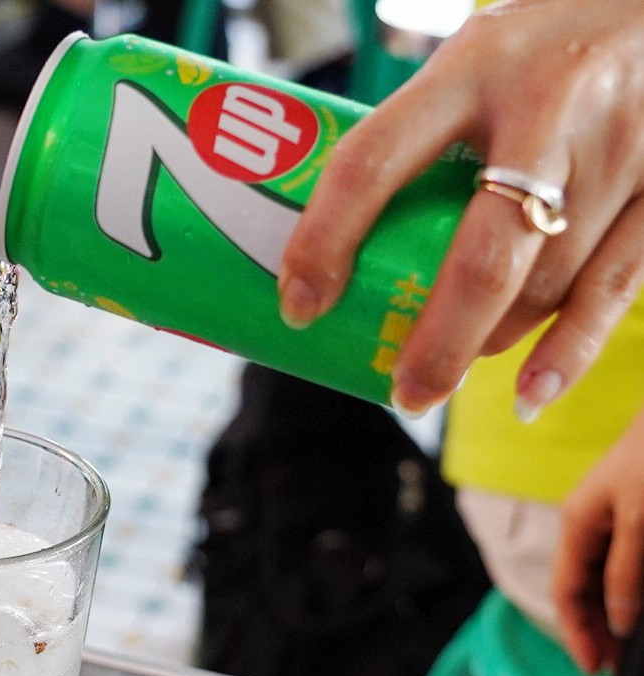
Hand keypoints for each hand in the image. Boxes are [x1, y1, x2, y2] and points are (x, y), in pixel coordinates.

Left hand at [277, 0, 643, 416]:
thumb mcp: (471, 60)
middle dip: (435, 341)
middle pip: (481, 257)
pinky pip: (615, 288)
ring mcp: (619, 150)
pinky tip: (527, 394)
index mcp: (471, 70)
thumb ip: (420, 137)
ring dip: (490, 341)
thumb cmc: (544, 45)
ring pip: (545, 283)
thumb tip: (343, 250)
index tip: (300, 306)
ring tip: (452, 364)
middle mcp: (549, 108)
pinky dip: (568, 351)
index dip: (325, 243)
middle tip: (401, 391)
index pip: (372, 163)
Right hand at [553, 407, 643, 672]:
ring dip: (622, 612)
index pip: (566, 591)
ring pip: (615, 578)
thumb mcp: (639, 519)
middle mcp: (596, 524)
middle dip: (599, 629)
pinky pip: (636, 563)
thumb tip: (618, 621)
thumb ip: (625, 573)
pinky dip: (638, 589)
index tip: (595, 669)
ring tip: (632, 644)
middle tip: (617, 666)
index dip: (577, 633)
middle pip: (587, 589)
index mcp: (578, 523)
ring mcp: (623, 519)